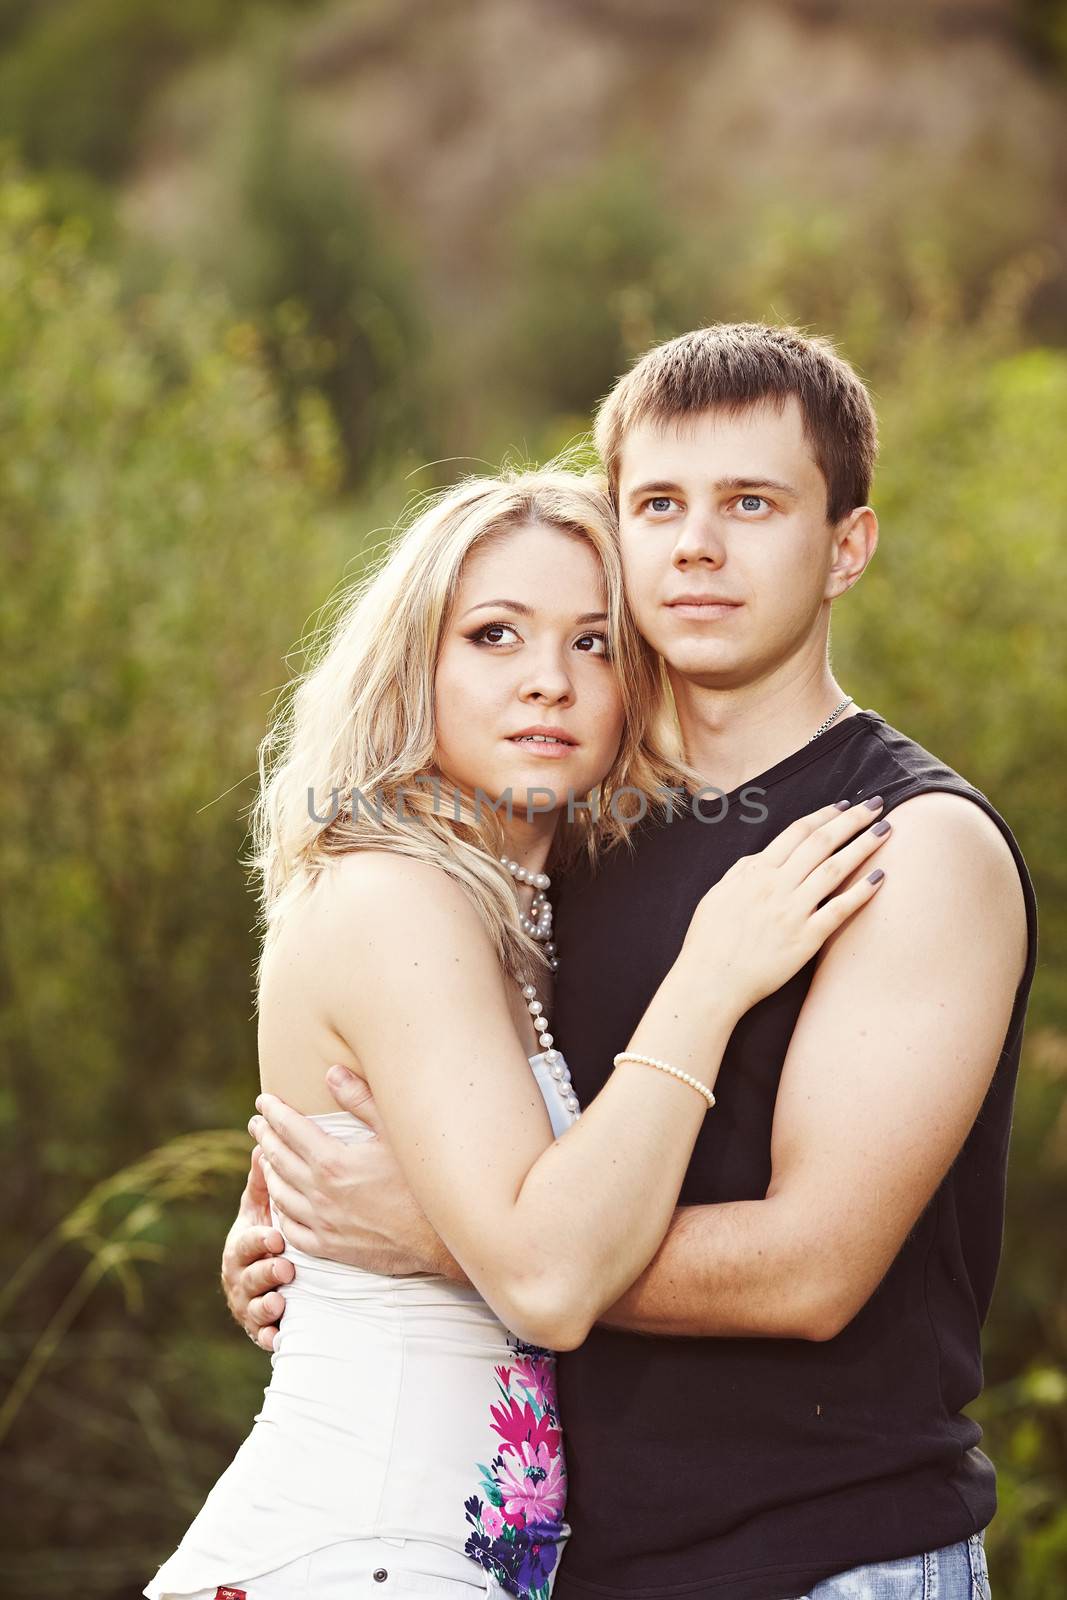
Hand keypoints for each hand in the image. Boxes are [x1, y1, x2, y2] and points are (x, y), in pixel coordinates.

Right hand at [220, 1147, 293, 1351]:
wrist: (267, 1280)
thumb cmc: (265, 1235)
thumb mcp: (261, 1210)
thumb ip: (263, 1183)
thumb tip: (262, 1143)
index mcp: (240, 1246)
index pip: (245, 1243)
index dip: (258, 1241)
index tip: (275, 1237)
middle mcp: (239, 1277)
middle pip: (248, 1277)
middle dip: (265, 1272)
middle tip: (285, 1268)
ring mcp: (248, 1305)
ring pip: (253, 1308)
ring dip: (266, 1305)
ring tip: (280, 1302)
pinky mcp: (261, 1329)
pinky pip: (263, 1336)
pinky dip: (269, 1337)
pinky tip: (278, 1337)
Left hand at [249, 1067, 464, 1279]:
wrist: (439, 1238)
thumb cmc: (421, 1180)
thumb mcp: (395, 1132)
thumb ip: (360, 1101)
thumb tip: (331, 1073)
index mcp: (333, 1161)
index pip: (290, 1129)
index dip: (274, 1112)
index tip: (263, 1101)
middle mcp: (320, 1193)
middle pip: (278, 1159)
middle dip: (264, 1137)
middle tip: (256, 1123)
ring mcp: (323, 1223)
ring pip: (280, 1194)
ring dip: (268, 1171)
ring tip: (265, 1156)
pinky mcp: (330, 1247)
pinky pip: (291, 1229)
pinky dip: (280, 1211)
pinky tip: (280, 1202)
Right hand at [684, 797, 890, 1014]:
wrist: (711, 981)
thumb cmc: (709, 940)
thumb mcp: (717, 894)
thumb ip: (742, 872)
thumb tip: (762, 857)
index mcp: (756, 872)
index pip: (797, 832)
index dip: (824, 815)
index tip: (844, 806)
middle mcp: (777, 885)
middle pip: (822, 842)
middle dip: (852, 820)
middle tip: (876, 805)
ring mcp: (793, 911)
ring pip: (835, 869)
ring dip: (863, 846)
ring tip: (886, 831)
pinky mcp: (806, 938)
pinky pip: (839, 909)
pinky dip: (861, 891)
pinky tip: (880, 877)